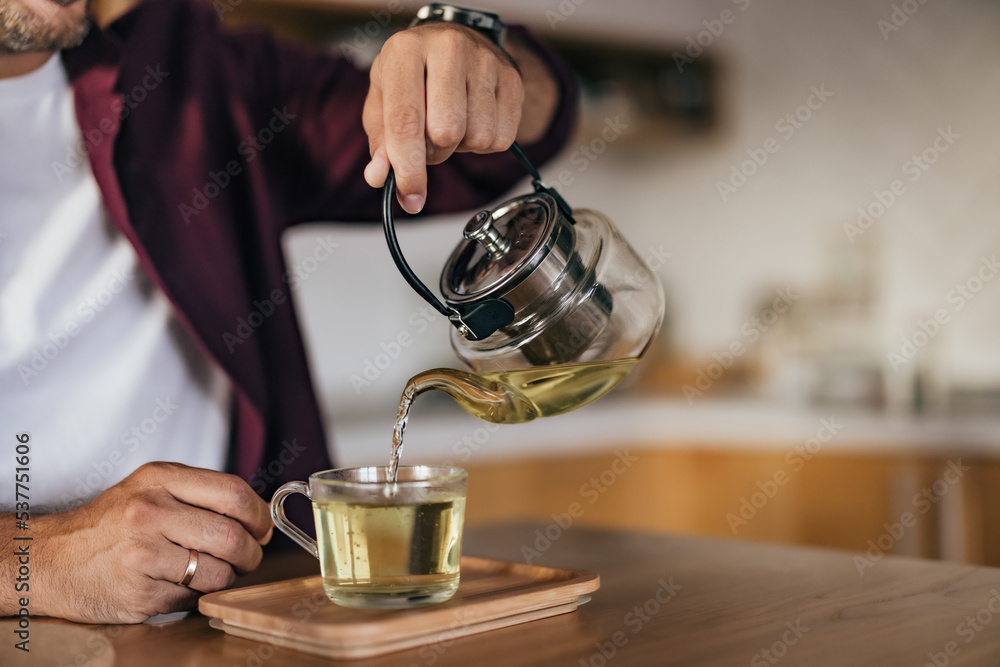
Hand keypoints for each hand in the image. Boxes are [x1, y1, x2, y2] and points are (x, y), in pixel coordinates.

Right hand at [32, 462, 271, 623]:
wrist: (50, 558)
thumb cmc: (111, 523)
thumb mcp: (150, 488)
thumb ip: (201, 495)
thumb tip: (260, 518)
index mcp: (159, 480)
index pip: (233, 493)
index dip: (259, 515)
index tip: (263, 528)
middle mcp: (149, 513)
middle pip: (232, 536)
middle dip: (251, 553)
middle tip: (247, 557)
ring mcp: (142, 555)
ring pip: (218, 573)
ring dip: (224, 578)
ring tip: (206, 571)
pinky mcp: (138, 594)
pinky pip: (192, 599)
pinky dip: (194, 596)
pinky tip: (173, 584)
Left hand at [363, 24, 524, 213]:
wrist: (458, 43)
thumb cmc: (414, 76)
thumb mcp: (384, 101)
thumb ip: (381, 143)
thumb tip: (379, 177)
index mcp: (405, 50)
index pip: (406, 121)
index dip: (408, 168)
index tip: (411, 197)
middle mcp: (448, 48)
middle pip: (445, 133)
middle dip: (436, 151)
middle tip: (430, 137)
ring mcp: (485, 61)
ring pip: (477, 138)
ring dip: (462, 146)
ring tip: (454, 123)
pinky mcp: (512, 78)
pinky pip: (501, 139)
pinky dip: (485, 143)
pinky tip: (474, 120)